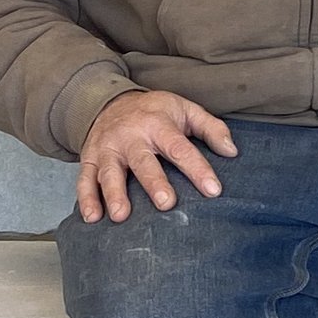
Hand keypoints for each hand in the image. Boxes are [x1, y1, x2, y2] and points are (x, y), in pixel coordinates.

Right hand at [76, 88, 239, 223]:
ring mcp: (107, 148)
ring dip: (114, 194)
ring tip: (122, 216)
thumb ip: (211, 128)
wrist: (109, 100)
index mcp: (157, 124)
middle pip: (143, 161)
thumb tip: (232, 151)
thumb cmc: (153, 111)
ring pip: (110, 172)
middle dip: (154, 182)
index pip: (180, 148)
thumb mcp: (184, 109)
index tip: (212, 190)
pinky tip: (93, 218)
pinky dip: (86, 198)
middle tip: (166, 203)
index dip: (197, 169)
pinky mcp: (89, 159)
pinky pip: (85, 179)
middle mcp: (130, 136)